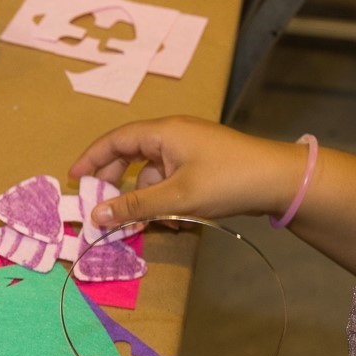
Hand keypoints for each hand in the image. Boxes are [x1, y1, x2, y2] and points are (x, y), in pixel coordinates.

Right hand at [69, 116, 306, 228]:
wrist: (281, 181)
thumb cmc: (227, 180)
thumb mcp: (176, 197)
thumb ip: (133, 206)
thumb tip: (95, 215)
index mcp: (163, 132)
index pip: (115, 140)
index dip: (91, 158)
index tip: (74, 179)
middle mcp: (173, 135)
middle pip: (130, 156)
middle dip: (116, 184)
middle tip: (104, 207)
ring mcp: (189, 149)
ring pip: (151, 173)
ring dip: (145, 199)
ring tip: (150, 224)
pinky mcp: (202, 164)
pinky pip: (170, 180)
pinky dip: (165, 200)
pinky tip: (175, 221)